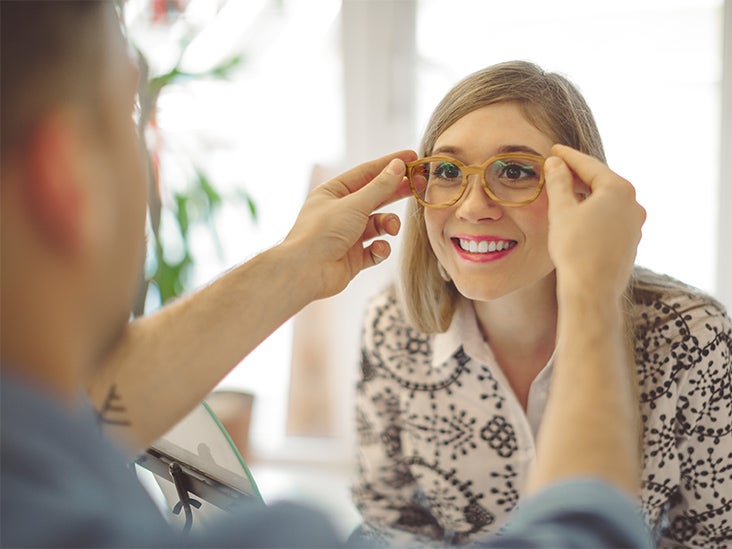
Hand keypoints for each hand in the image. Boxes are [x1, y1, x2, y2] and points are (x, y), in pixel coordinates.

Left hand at [282, 150, 416, 299]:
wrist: (305, 272)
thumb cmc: (322, 232)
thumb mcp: (354, 204)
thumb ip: (380, 187)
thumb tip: (398, 166)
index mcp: (333, 193)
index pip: (366, 173)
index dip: (389, 164)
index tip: (412, 157)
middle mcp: (339, 212)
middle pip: (375, 197)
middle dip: (396, 192)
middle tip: (420, 185)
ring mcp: (347, 235)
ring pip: (377, 225)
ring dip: (388, 225)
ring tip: (393, 228)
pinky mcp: (352, 258)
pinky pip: (374, 250)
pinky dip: (379, 249)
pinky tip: (377, 249)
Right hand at [545, 144, 645, 297]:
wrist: (591, 290)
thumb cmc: (575, 249)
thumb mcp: (561, 210)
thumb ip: (558, 182)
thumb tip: (555, 163)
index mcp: (618, 189)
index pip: (589, 165)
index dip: (568, 157)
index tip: (554, 150)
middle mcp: (633, 204)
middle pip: (601, 181)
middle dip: (578, 175)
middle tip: (557, 169)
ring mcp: (635, 224)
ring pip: (606, 201)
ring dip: (586, 195)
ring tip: (565, 193)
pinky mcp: (630, 241)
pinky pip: (610, 218)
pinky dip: (594, 213)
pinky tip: (578, 219)